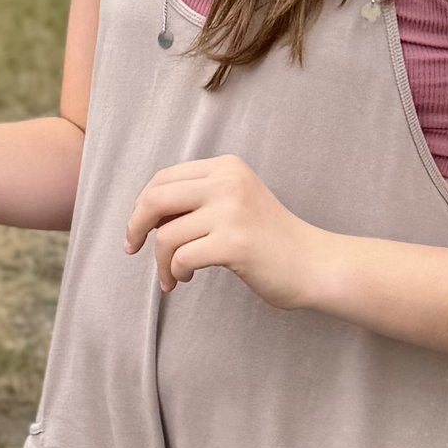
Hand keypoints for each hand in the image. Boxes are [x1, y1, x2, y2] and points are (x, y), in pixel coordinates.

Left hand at [124, 154, 323, 306]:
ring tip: (172, 276)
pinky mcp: (234, 243)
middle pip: (155, 198)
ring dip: (161, 262)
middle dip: (136, 226)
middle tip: (133, 248)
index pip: (164, 178)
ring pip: (165, 235)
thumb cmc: (269, 240)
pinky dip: (175, 273)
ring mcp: (232, 212)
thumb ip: (197, 200)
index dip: (142, 205)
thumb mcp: (235, 203)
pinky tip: (186, 279)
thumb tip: (144, 215)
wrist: (313, 264)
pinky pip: (181, 258)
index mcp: (226, 168)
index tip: (139, 230)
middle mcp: (228, 182)